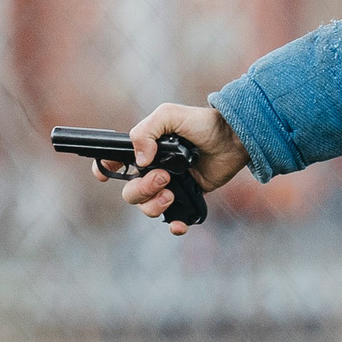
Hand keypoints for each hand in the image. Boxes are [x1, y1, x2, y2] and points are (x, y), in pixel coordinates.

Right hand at [103, 103, 248, 233]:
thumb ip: (146, 131)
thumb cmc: (202, 123)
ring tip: (171, 193)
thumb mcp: (170, 115)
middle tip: (164, 177)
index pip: (115, 163)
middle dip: (141, 189)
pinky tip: (179, 224)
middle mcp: (153, 169)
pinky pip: (174, 219)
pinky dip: (174, 225)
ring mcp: (170, 185)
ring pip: (147, 207)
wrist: (235, 138)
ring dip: (154, 205)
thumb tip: (140, 161)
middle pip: (130, 191)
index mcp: (144, 150)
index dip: (105, 170)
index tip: (105, 176)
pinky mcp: (189, 196)